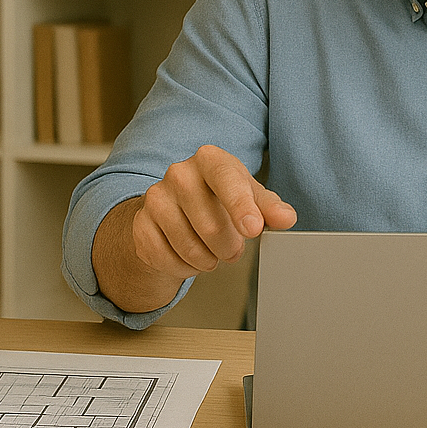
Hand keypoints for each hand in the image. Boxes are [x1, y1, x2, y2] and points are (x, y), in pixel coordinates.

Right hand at [131, 144, 297, 283]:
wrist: (177, 208)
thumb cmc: (221, 198)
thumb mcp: (250, 197)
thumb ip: (270, 208)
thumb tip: (285, 218)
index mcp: (210, 159)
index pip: (227, 180)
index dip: (241, 206)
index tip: (253, 229)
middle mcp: (179, 173)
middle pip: (210, 225)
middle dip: (229, 248)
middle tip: (233, 250)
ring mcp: (155, 197)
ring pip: (188, 247)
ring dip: (207, 260)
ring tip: (212, 253)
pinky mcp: (141, 224)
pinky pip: (166, 259)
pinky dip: (184, 268)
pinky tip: (190, 257)